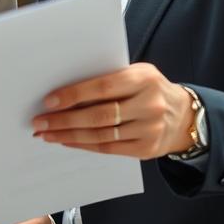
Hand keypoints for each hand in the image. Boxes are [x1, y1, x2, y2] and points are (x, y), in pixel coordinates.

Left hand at [32, 63, 195, 158]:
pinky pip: (109, 148)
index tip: (50, 100)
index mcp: (144, 79)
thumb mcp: (137, 73)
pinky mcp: (146, 150)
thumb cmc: (149, 88)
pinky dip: (84, 145)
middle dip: (65, 119)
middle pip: (99, 115)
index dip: (74, 95)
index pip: (103, 87)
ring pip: (101, 135)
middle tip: (40, 122)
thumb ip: (109, 78)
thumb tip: (66, 90)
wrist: (183, 115)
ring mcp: (149, 130)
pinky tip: (67, 141)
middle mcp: (149, 104)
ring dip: (69, 135)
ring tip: (47, 134)